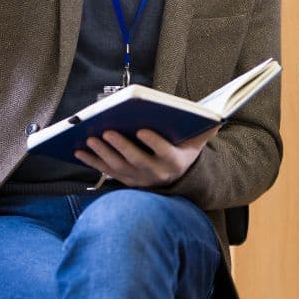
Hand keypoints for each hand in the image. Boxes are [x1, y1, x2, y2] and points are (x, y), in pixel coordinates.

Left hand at [75, 125, 218, 186]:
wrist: (176, 179)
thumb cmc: (184, 152)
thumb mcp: (197, 143)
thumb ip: (206, 131)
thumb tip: (218, 118)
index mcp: (174, 162)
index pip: (164, 153)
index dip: (153, 142)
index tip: (142, 130)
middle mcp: (156, 174)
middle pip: (136, 160)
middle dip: (120, 146)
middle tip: (107, 131)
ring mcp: (138, 179)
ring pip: (118, 166)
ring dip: (102, 153)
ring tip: (90, 137)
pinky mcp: (124, 180)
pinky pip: (105, 171)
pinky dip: (91, 161)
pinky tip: (79, 150)